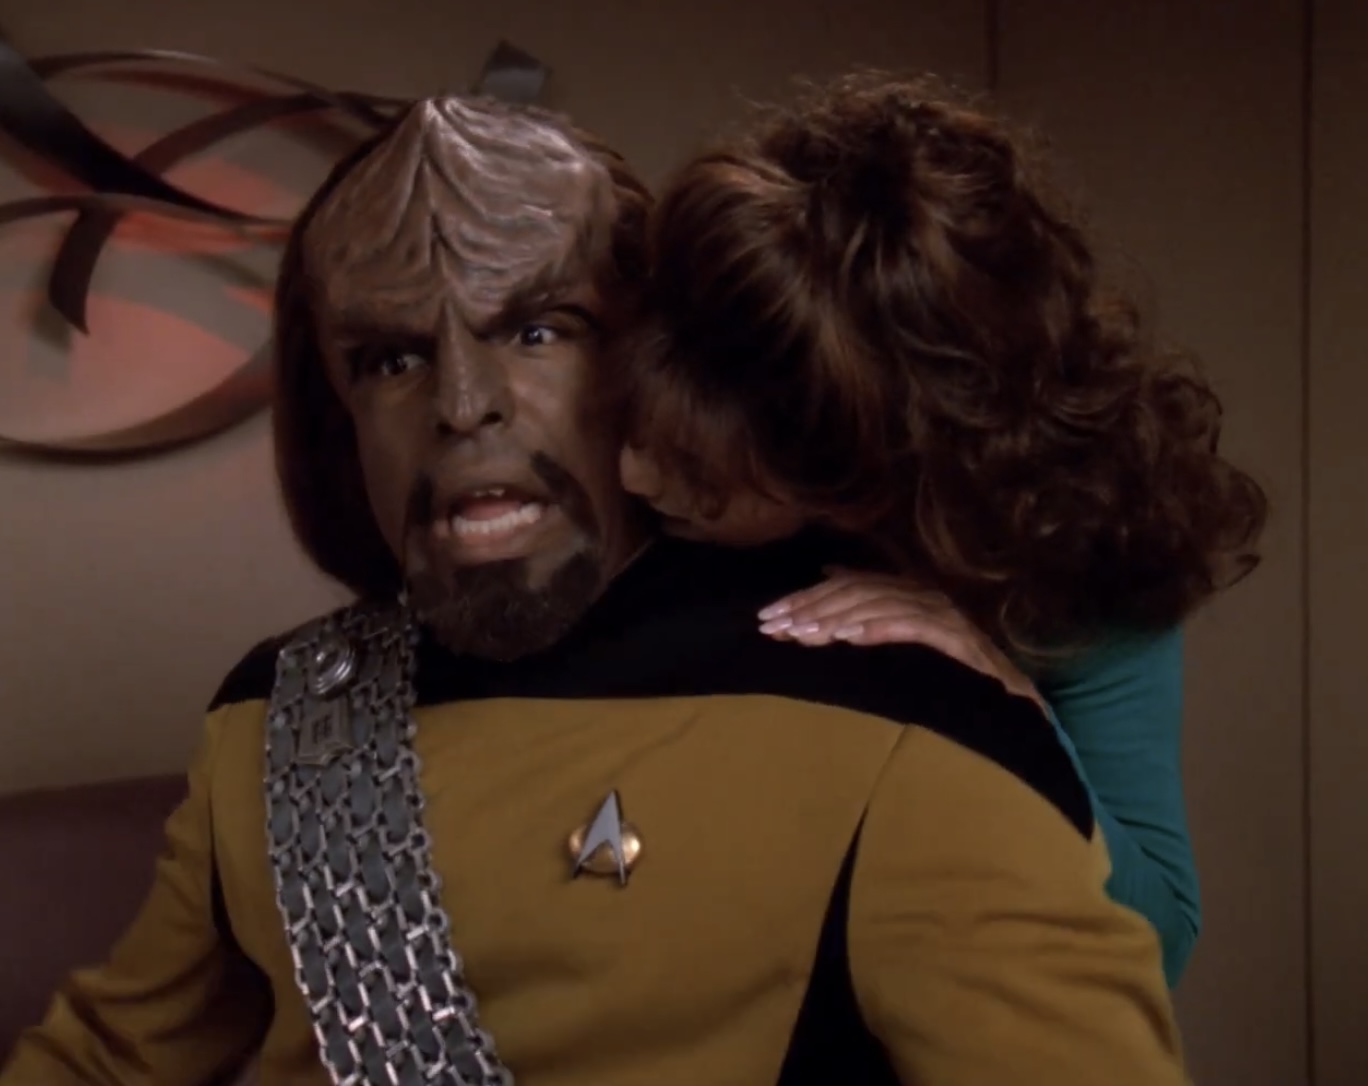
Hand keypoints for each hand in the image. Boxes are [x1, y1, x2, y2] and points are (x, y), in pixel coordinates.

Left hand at [758, 567, 1043, 707]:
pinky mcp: (958, 638)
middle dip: (808, 608)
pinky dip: (877, 628)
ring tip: (799, 634)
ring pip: (877, 605)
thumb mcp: (907, 643)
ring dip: (833, 618)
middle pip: (856, 592)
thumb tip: (828, 576)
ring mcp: (943, 615)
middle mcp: (925, 597)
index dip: (805, 600)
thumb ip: (872, 615)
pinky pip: (910, 626)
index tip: (768, 618)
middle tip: (771, 626)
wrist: (1017, 701)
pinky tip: (847, 638)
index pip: (848, 587)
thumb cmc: (959, 677)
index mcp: (909, 595)